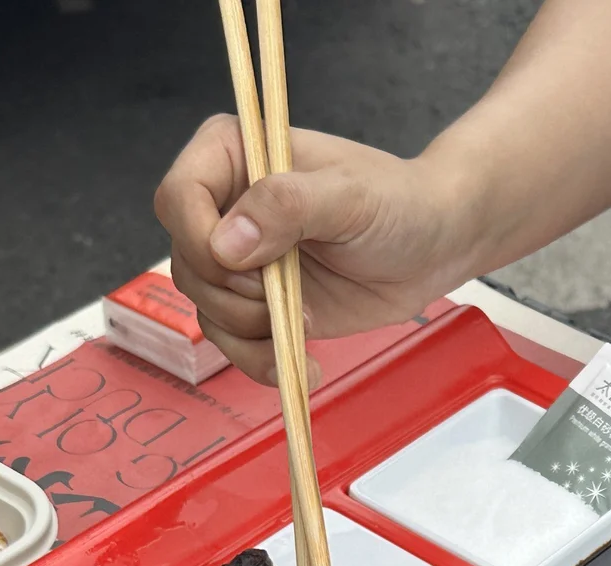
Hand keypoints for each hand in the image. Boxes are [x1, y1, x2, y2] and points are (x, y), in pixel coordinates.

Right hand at [154, 117, 478, 383]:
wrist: (432, 247)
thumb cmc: (398, 204)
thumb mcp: (349, 196)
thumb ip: (288, 206)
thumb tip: (226, 242)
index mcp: (234, 156)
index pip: (178, 198)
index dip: (200, 240)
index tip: (248, 264)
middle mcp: (227, 207)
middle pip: (186, 263)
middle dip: (233, 294)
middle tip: (285, 295)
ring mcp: (242, 261)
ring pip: (205, 309)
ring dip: (248, 333)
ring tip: (303, 326)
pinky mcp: (262, 306)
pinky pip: (233, 343)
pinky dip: (260, 361)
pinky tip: (304, 365)